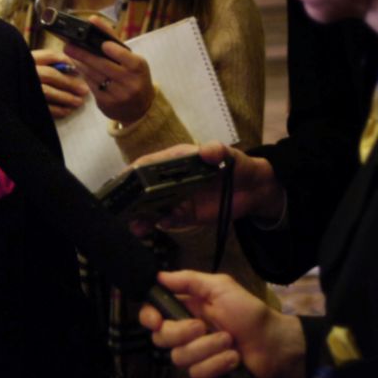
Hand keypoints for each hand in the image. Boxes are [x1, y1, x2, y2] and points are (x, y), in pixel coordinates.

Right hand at [31, 48, 89, 118]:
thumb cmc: (17, 76)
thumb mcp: (27, 64)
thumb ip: (45, 63)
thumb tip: (70, 66)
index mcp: (27, 59)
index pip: (49, 56)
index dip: (65, 60)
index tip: (77, 67)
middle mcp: (25, 72)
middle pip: (51, 75)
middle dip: (69, 83)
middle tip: (84, 90)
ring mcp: (24, 88)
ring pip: (48, 92)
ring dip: (66, 98)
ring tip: (79, 102)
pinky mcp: (25, 103)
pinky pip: (43, 107)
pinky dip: (57, 110)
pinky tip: (67, 111)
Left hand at [63, 16, 153, 124]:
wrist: (140, 108)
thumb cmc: (135, 77)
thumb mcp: (133, 60)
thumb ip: (114, 42)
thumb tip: (94, 21)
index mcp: (138, 67)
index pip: (124, 55)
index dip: (112, 49)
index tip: (101, 43)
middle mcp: (129, 81)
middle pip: (103, 65)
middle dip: (84, 54)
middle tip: (68, 45)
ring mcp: (118, 94)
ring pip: (94, 76)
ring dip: (80, 64)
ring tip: (71, 53)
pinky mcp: (107, 103)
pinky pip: (91, 86)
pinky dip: (84, 75)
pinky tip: (79, 66)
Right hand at [130, 142, 286, 233]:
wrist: (254, 190)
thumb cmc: (238, 166)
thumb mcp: (228, 154)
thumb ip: (217, 151)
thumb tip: (206, 151)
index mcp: (175, 161)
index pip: (149, 164)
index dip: (134, 172)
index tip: (123, 181)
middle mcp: (170, 181)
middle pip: (145, 189)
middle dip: (132, 199)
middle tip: (123, 209)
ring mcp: (177, 199)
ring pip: (153, 207)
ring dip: (142, 216)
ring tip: (136, 226)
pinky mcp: (185, 215)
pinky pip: (169, 220)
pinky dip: (162, 223)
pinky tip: (160, 226)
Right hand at [137, 270, 305, 377]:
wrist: (276, 343)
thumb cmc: (250, 313)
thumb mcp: (221, 287)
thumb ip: (189, 280)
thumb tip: (158, 275)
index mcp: (185, 311)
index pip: (152, 316)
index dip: (149, 318)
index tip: (157, 320)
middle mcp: (185, 335)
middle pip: (161, 339)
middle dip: (182, 333)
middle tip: (203, 327)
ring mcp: (195, 358)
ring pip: (179, 358)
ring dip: (207, 348)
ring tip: (230, 343)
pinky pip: (197, 374)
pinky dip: (217, 365)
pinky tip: (233, 360)